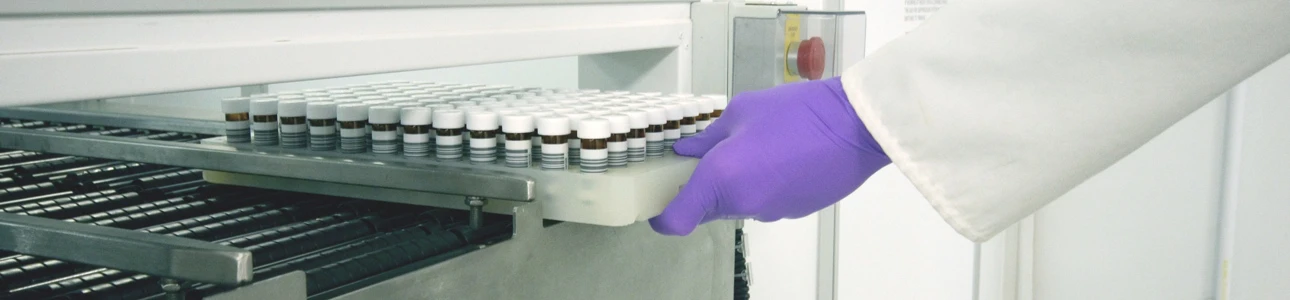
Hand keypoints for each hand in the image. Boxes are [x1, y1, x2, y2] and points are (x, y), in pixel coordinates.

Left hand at [650, 77, 890, 234]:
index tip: (662, 202)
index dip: (663, 216)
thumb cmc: (798, 112)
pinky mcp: (793, 211)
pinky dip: (764, 185)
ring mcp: (770, 211)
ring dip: (737, 185)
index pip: (676, 221)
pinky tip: (782, 158)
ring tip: (758, 149)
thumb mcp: (743, 111)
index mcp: (721, 179)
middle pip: (707, 210)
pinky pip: (764, 201)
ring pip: (738, 204)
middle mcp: (742, 203)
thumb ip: (709, 137)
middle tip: (712, 157)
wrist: (855, 127)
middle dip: (703, 189)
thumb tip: (687, 152)